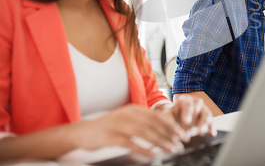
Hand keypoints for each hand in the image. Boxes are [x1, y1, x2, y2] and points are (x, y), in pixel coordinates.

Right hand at [70, 104, 186, 156]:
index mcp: (133, 109)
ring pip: (144, 132)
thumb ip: (141, 122)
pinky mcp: (111, 137)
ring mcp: (118, 125)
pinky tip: (153, 155)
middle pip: (153, 123)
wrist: (82, 133)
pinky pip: (130, 143)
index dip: (171, 124)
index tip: (182, 133)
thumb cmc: (107, 128)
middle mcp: (127, 114)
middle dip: (170, 134)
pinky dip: (143, 149)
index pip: (156, 115)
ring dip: (161, 141)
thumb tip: (162, 129)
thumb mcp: (126, 120)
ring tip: (172, 149)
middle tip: (181, 143)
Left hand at [157, 94, 215, 139]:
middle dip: (196, 118)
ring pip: (206, 114)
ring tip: (201, 133)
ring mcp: (203, 109)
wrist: (177, 116)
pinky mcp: (207, 117)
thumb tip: (167, 125)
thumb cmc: (173, 115)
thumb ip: (167, 119)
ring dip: (205, 124)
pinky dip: (212, 128)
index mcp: (184, 100)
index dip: (187, 113)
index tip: (186, 122)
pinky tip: (212, 134)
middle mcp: (195, 102)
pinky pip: (212, 122)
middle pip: (199, 107)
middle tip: (195, 129)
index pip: (187, 104)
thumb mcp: (168, 115)